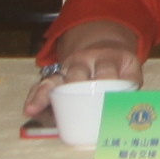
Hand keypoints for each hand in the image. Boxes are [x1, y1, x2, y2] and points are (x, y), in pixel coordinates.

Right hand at [23, 21, 139, 124]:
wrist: (105, 47)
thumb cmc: (119, 68)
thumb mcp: (130, 71)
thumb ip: (131, 86)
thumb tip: (130, 111)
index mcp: (109, 58)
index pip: (106, 71)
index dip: (105, 82)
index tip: (103, 96)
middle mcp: (85, 60)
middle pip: (77, 73)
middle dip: (72, 86)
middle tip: (70, 104)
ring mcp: (68, 67)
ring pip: (55, 79)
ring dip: (44, 94)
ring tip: (33, 110)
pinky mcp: (56, 75)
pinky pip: (43, 85)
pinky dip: (35, 97)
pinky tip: (29, 110)